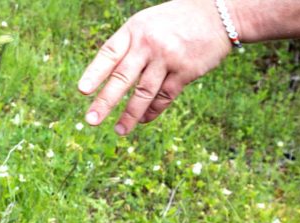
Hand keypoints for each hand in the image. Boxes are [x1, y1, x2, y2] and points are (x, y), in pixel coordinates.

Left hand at [78, 0, 234, 134]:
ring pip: (144, 92)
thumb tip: (106, 79)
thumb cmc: (174, 21)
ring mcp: (167, 58)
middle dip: (105, 102)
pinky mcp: (186, 71)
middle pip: (122, 77)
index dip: (94, 73)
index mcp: (133, 30)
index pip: (108, 54)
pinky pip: (165, 96)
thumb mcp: (146, 24)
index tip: (82, 91)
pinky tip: (143, 121)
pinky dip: (153, 111)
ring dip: (130, 115)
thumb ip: (127, 47)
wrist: (217, 14)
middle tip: (91, 121)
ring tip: (119, 130)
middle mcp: (148, 44)